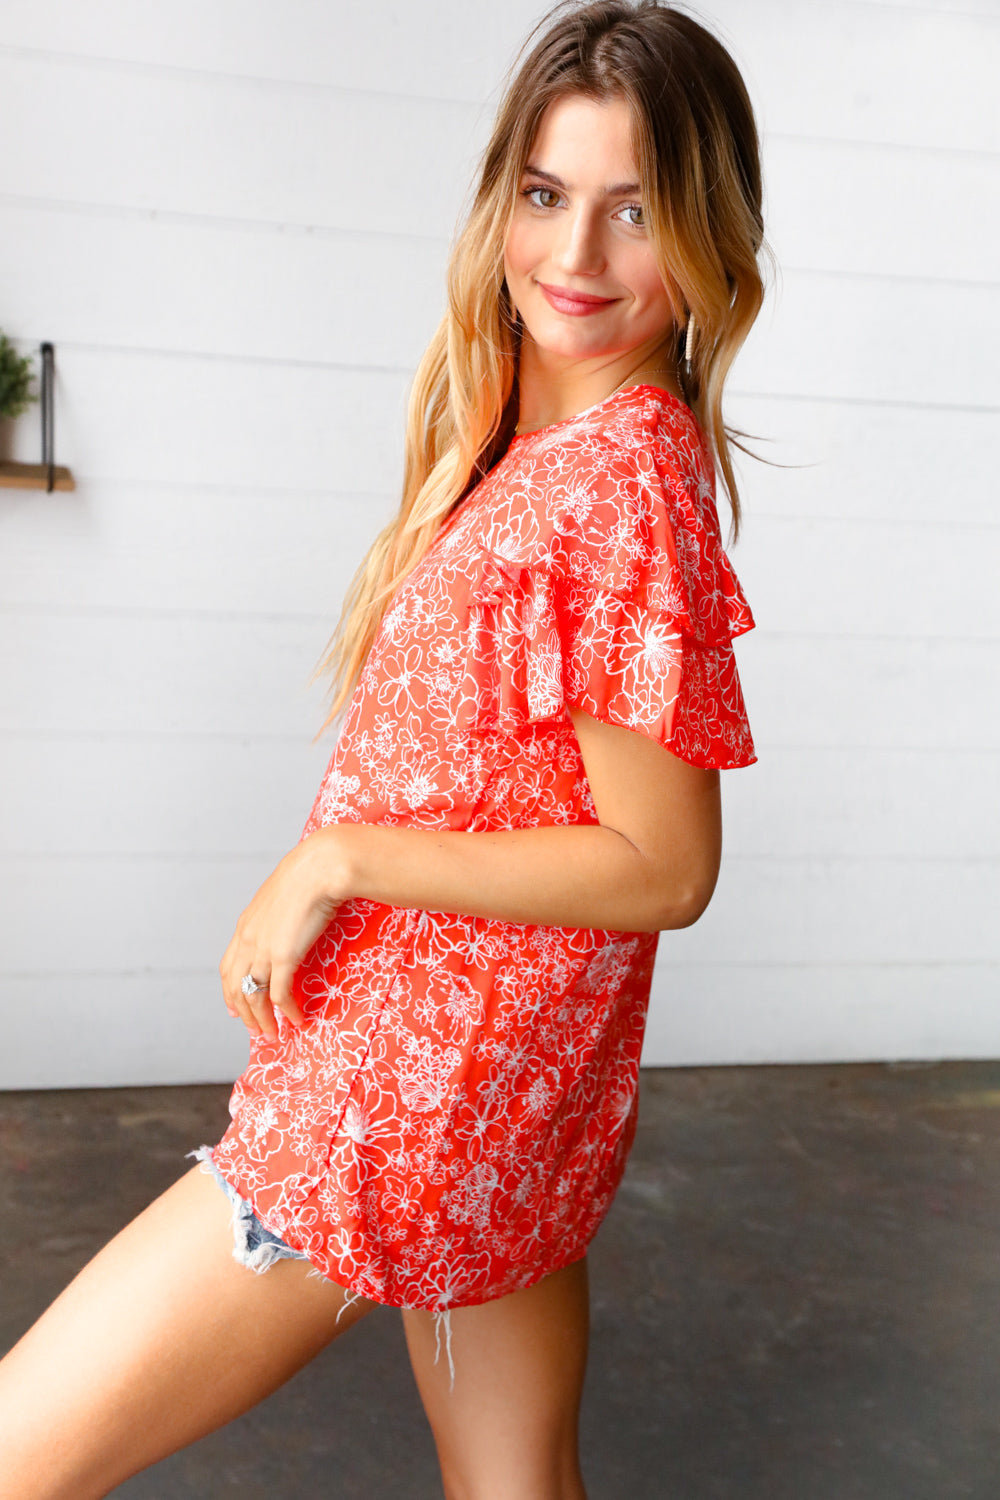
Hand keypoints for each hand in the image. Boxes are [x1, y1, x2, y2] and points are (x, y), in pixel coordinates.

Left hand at [219, 826, 349, 1040]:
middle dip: (244, 1014)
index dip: (230, 991)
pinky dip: (287, 1012)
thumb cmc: (310, 875)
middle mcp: (248, 940)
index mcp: (246, 925)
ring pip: (254, 997)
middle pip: (236, 987)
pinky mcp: (283, 956)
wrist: (320, 867)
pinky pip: (280, 994)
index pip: (228, 967)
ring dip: (263, 1020)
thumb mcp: (284, 897)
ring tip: (274, 1035)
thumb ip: (280, 914)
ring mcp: (263, 949)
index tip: (236, 1009)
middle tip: (256, 1030)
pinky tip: (297, 1020)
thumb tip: (292, 919)